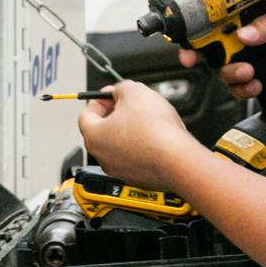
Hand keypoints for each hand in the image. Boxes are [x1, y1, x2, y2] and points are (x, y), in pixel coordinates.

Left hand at [76, 81, 200, 192]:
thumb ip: (121, 88)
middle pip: (104, 129)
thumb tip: (121, 92)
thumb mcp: (134, 91)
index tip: (113, 93)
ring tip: (148, 120)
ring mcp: (121, 170)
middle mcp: (103, 157)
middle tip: (131, 104)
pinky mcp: (139, 178)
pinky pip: (136, 157)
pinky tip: (157, 137)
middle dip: (117, 114)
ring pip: (121, 144)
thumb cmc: (155, 131)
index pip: (87, 113)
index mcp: (94, 136)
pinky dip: (143, 146)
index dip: (101, 99)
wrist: (179, 160)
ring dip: (131, 130)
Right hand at [178, 2, 265, 98]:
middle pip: (205, 48)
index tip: (185, 40)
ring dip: (229, 74)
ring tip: (248, 73)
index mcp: (242, 17)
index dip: (192, 30)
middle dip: (195, 56)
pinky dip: (242, 89)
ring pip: (220, 70)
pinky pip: (237, 88)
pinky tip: (257, 85)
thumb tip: (245, 35)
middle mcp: (238, 37)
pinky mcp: (254, 78)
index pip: (209, 20)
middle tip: (193, 60)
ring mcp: (245, 59)